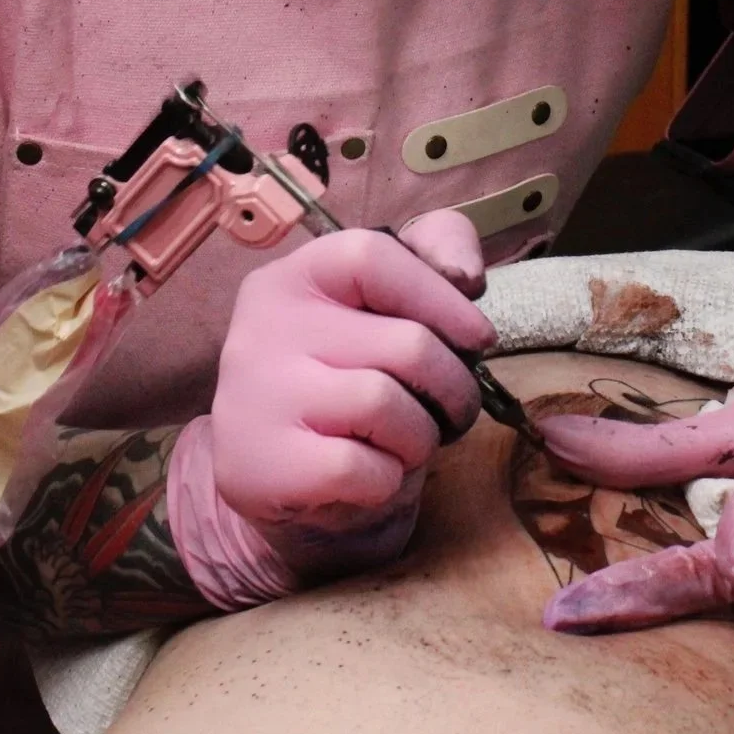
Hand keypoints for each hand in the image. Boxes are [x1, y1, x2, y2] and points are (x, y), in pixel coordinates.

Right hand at [168, 226, 494, 608]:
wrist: (280, 476)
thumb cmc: (349, 379)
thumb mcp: (384, 307)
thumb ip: (432, 254)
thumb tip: (464, 275)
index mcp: (294, 278)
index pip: (371, 257)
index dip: (441, 297)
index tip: (477, 337)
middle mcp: (264, 327)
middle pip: (407, 344)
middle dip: (454, 388)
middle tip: (450, 411)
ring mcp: (257, 397)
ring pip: (386, 405)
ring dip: (420, 437)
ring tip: (405, 442)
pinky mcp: (264, 467)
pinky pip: (364, 469)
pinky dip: (387, 480)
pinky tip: (370, 475)